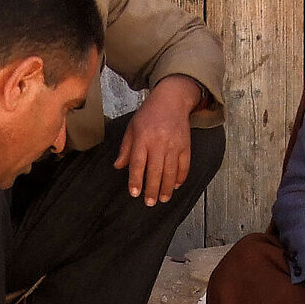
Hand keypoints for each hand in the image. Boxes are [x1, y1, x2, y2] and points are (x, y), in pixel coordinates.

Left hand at [114, 76, 202, 204]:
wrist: (171, 100)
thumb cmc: (148, 115)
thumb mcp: (132, 128)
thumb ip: (126, 149)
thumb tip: (118, 167)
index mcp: (143, 138)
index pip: (138, 163)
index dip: (136, 180)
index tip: (134, 193)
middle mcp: (159, 142)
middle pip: (155, 170)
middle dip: (152, 189)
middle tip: (149, 203)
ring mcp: (174, 144)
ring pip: (171, 171)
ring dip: (167, 187)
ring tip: (163, 199)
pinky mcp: (186, 145)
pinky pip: (184, 165)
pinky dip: (181, 177)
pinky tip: (176, 186)